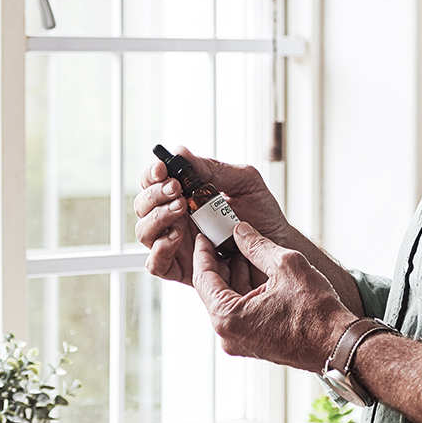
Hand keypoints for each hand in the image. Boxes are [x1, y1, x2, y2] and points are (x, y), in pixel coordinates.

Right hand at [134, 146, 289, 285]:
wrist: (279, 246)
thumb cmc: (262, 214)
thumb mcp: (244, 182)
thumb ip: (214, 168)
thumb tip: (182, 153)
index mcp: (185, 195)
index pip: (154, 182)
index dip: (152, 174)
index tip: (164, 169)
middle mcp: (175, 219)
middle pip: (142, 205)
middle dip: (154, 194)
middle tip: (177, 189)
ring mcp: (177, 244)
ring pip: (144, 232)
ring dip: (157, 218)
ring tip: (181, 210)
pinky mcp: (182, 269)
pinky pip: (155, 263)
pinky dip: (160, 249)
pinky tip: (178, 237)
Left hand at [191, 222, 357, 371]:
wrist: (338, 343)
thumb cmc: (315, 311)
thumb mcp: (284, 265)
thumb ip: (256, 245)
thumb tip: (240, 231)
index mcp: (228, 318)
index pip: (203, 279)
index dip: (203, 252)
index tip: (203, 236)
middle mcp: (229, 335)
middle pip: (215, 291)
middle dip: (221, 263)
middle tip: (224, 238)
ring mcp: (242, 343)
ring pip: (230, 301)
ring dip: (237, 276)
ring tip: (245, 250)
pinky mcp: (256, 345)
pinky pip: (243, 313)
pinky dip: (248, 292)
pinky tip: (258, 272)